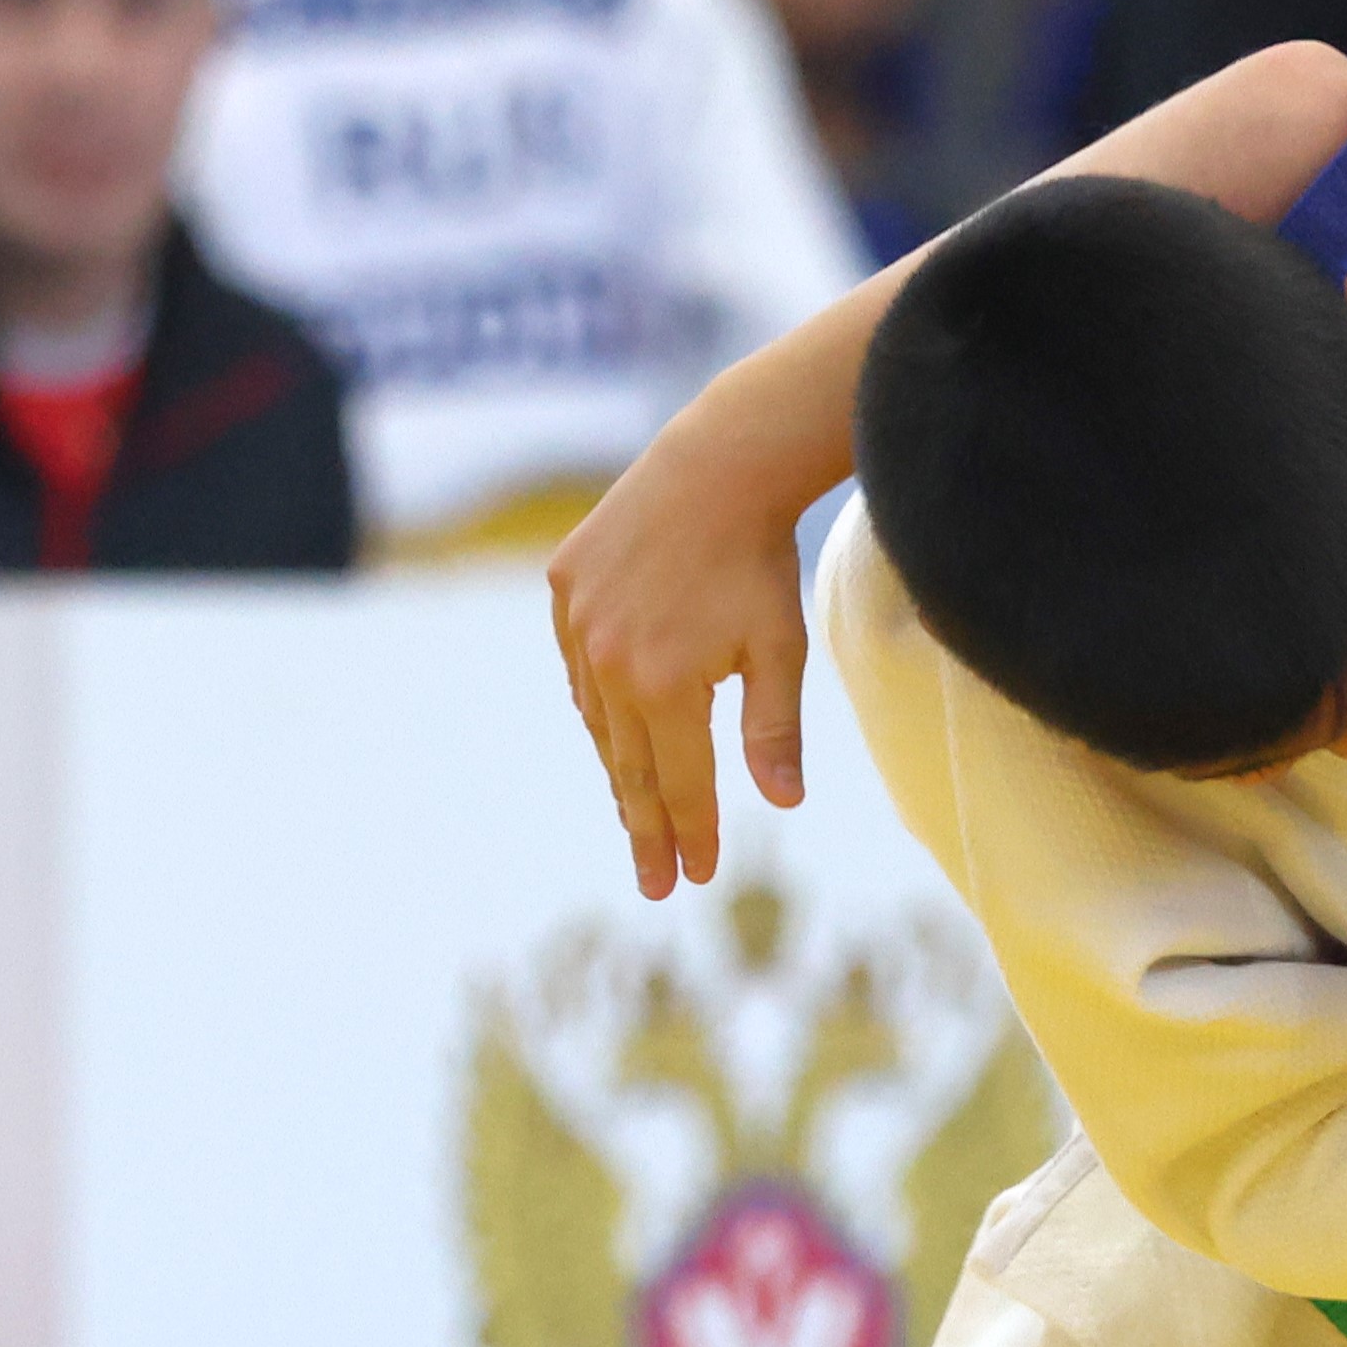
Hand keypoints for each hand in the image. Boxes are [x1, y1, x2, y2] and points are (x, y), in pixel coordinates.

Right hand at [550, 406, 819, 897]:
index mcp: (666, 686)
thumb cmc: (758, 562)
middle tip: (655, 881)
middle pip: (630, 768)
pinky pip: (577, 666)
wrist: (715, 465)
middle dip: (647, 828)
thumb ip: (775, 729)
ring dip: (620, 768)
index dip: (690, 834)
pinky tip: (612, 727)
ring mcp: (578, 624)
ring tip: (638, 812)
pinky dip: (596, 703)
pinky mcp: (563, 588)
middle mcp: (609, 662)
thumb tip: (782, 803)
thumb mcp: (780, 649)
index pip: (681, 783)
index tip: (693, 879)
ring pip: (598, 720)